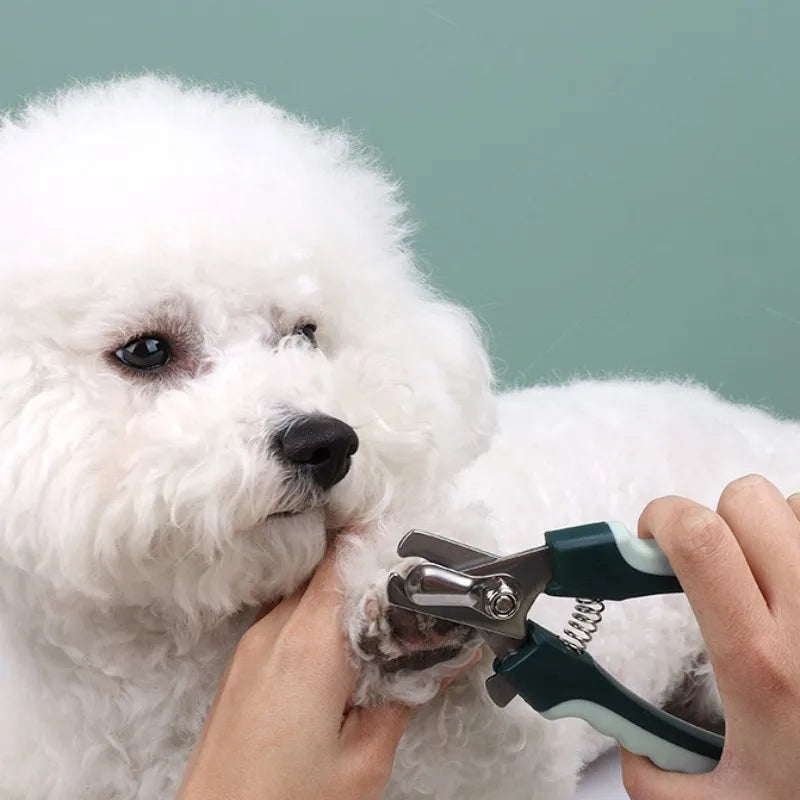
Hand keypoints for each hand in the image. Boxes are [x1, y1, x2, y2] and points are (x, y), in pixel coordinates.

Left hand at [176, 547, 414, 799]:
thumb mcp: (363, 760)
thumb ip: (404, 697)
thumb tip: (439, 658)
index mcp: (309, 643)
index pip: (343, 556)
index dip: (379, 540)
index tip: (412, 543)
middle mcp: (273, 631)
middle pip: (326, 570)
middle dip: (369, 569)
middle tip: (411, 588)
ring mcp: (251, 645)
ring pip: (306, 593)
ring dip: (343, 597)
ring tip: (381, 621)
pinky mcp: (242, 664)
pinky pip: (285, 619)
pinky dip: (317, 620)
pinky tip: (341, 651)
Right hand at [621, 475, 799, 799]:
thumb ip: (653, 776)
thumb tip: (630, 743)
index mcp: (762, 665)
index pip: (702, 541)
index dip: (663, 518)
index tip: (648, 544)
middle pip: (748, 500)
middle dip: (712, 519)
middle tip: (705, 564)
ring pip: (797, 506)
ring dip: (769, 528)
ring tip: (764, 576)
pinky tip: (796, 583)